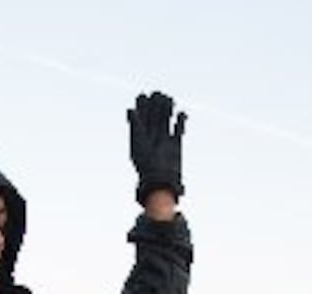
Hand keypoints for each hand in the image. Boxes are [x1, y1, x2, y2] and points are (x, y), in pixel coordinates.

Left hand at [128, 91, 185, 206]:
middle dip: (156, 105)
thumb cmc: (146, 166)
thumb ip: (135, 126)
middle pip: (154, 115)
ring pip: (166, 120)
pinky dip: (181, 121)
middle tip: (158, 94)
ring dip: (167, 109)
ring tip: (169, 99)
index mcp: (141, 136)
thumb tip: (130, 109)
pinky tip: (181, 114)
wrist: (160, 182)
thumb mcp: (138, 144)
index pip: (141, 116)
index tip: (143, 95)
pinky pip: (179, 129)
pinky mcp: (176, 144)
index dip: (142, 106)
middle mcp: (152, 136)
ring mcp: (164, 139)